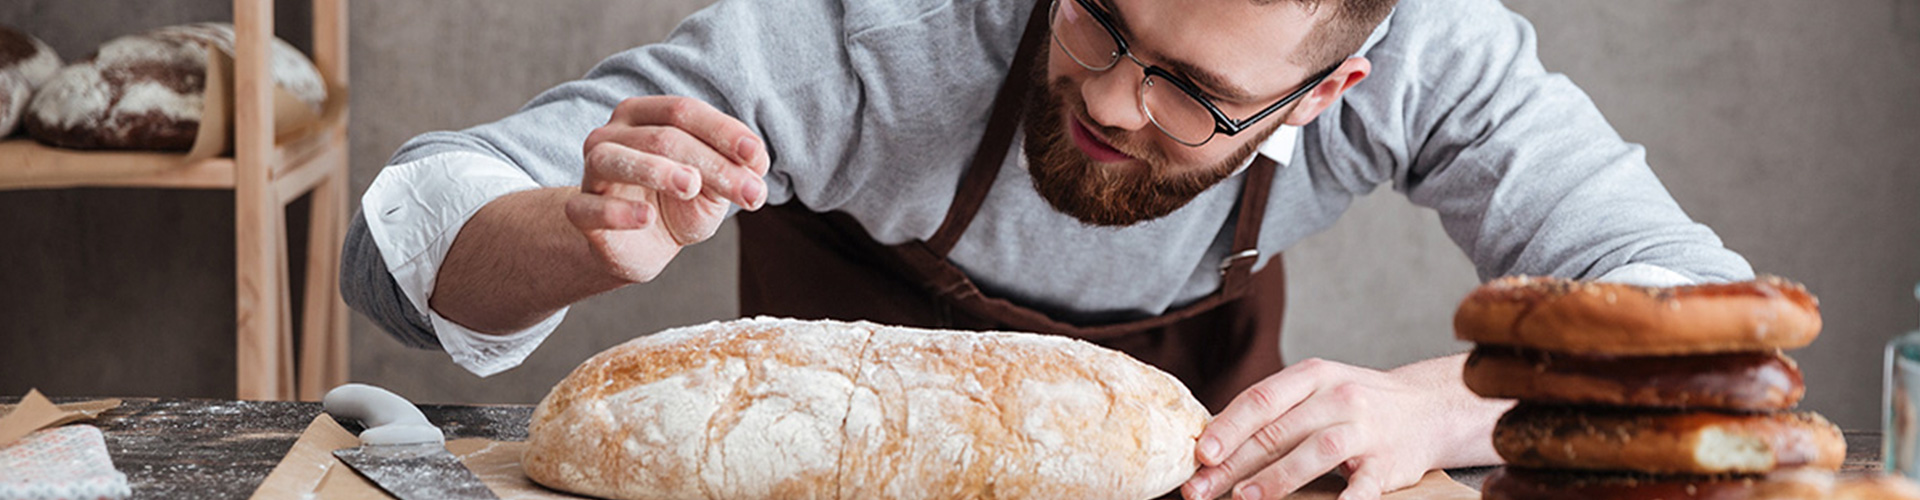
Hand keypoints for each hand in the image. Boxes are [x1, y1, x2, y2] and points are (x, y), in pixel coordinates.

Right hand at [568, 96, 770, 282]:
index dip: (723, 131)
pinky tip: (647, 217)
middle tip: (750, 194)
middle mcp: (613, 134)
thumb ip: (734, 169)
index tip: (756, 157)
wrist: (644, 245)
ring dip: (656, 170)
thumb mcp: (714, 185)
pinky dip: (617, 211)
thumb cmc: (679, 203)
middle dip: (712, 165)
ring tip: (691, 186)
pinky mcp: (580, 211)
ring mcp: (592, 171)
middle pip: (663, 137)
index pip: (684, 111)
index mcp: (647, 115)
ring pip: (613, 158)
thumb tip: (756, 163)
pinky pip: (588, 207)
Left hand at [1181, 357, 1478, 499]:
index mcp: (1313, 376)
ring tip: (1243, 497)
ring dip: (1275, 478)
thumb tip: (1213, 442)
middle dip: (1234, 463)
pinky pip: (1365, 483)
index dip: (1228, 427)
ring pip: (1314, 452)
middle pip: (1278, 431)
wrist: (1428, 408)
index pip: (1261, 400)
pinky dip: (1348, 498)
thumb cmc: (1355, 404)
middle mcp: (1338, 397)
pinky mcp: (1389, 463)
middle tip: (1202, 488)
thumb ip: (1273, 411)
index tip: (1200, 454)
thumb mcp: (1316, 391)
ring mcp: (1366, 429)